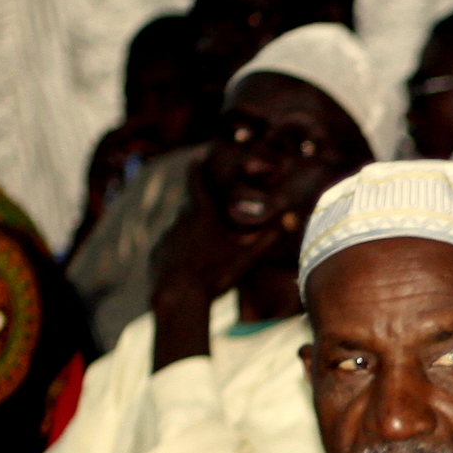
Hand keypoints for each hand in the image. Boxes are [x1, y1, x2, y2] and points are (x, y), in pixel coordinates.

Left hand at [148, 163, 289, 366]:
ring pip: (182, 231)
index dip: (197, 168)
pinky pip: (172, 249)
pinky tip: (191, 272)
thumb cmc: (217, 271)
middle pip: (192, 209)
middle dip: (202, 212)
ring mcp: (166, 236)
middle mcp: (180, 219)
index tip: (196, 157)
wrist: (179, 295)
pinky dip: (181, 255)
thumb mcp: (249, 253)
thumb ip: (271, 233)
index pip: (197, 181)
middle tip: (215, 220)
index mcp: (202, 213)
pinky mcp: (157, 253)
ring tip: (206, 255)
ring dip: (193, 238)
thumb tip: (294, 216)